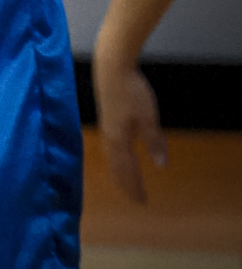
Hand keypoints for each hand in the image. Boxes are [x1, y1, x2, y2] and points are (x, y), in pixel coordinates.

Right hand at [92, 48, 167, 202]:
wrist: (111, 67)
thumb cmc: (131, 91)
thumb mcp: (148, 117)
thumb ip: (154, 141)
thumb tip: (161, 165)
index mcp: (119, 140)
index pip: (128, 170)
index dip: (135, 186)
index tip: (142, 201)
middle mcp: (110, 137)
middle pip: (116, 167)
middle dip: (125, 184)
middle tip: (135, 198)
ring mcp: (106, 127)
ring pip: (111, 157)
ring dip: (119, 172)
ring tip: (124, 181)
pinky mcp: (106, 117)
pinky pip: (110, 147)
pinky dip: (116, 158)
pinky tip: (120, 153)